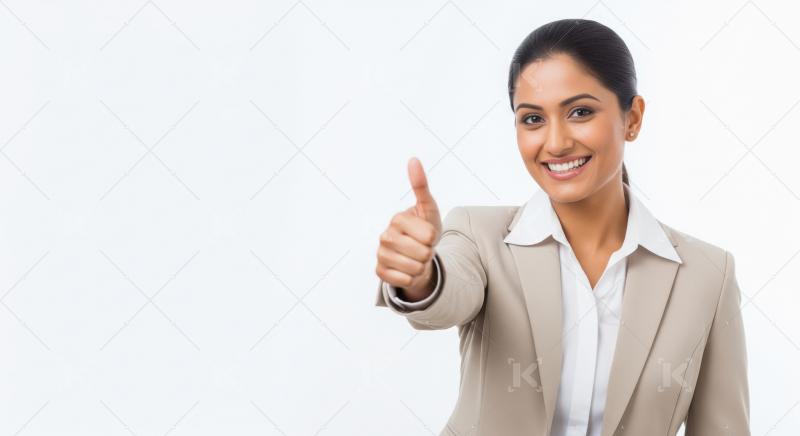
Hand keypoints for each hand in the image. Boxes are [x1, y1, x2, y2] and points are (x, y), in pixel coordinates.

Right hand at [375, 157, 442, 300]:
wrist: (415, 253)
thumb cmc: (423, 229)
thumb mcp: (428, 208)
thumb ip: (421, 186)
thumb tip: (413, 159)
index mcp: (398, 219)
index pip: (430, 236)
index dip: (434, 238)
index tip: (427, 234)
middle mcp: (385, 236)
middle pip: (423, 254)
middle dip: (428, 253)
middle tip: (422, 248)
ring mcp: (381, 254)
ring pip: (415, 269)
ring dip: (420, 266)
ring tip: (416, 258)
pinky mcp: (380, 271)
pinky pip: (405, 281)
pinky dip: (412, 278)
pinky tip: (407, 269)